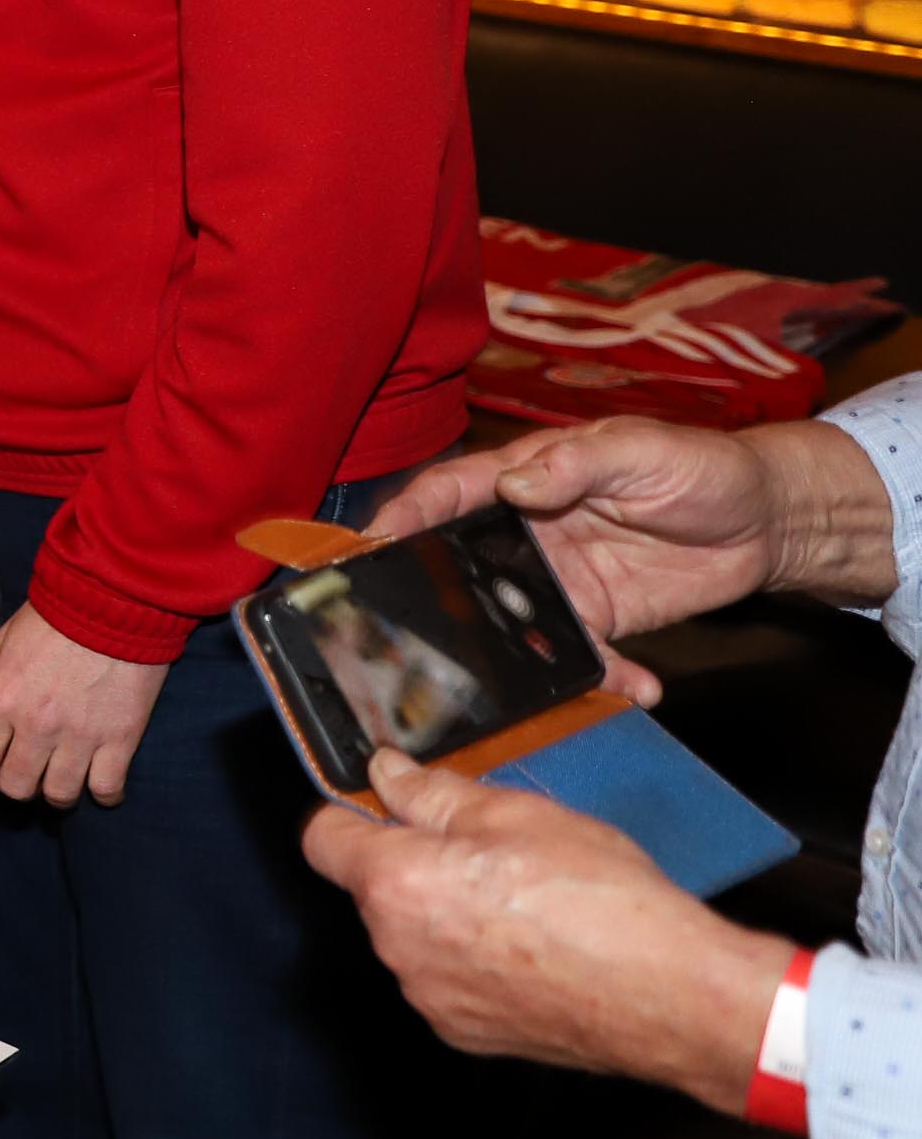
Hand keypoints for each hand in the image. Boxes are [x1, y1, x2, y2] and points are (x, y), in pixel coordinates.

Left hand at [0, 603, 170, 805]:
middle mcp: (36, 725)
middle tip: (32, 768)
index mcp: (2, 699)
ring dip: (58, 792)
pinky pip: (107, 788)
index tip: (2, 752)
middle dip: (20, 782)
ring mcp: (80, 735)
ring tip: (65, 777)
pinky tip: (101, 786)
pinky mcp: (121, 738)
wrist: (115, 600)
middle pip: (16, 786)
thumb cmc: (56, 615)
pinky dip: (104, 795)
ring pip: (59, 794)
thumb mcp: (4, 642)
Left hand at [303, 747, 784, 1110]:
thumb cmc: (601, 902)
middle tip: (488, 851)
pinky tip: (535, 948)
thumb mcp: (517, 814)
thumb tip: (389, 774)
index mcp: (396, 884)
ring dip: (447, 915)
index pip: (322, 838)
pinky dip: (476, 962)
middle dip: (415, 865)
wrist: (669, 996)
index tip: (388, 804)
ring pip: (414, 937)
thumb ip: (435, 792)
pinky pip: (449, 980)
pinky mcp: (466, 1033)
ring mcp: (429, 997)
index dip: (352, 814)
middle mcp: (396, 948)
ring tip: (524, 902)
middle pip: (375, 890)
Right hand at [364, 417, 893, 701]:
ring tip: (508, 686)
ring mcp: (559, 580)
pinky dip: (600, 678)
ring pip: (509, 621)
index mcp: (526, 477)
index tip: (371, 544)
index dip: (406, 516)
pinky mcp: (598, 620)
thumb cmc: (701, 465)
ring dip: (507, 654)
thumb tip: (515, 482)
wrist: (768, 519)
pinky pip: (579, 655)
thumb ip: (578, 463)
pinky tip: (631, 688)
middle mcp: (528, 531)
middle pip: (459, 565)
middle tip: (408, 635)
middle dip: (431, 599)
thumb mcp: (642, 451)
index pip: (449, 494)